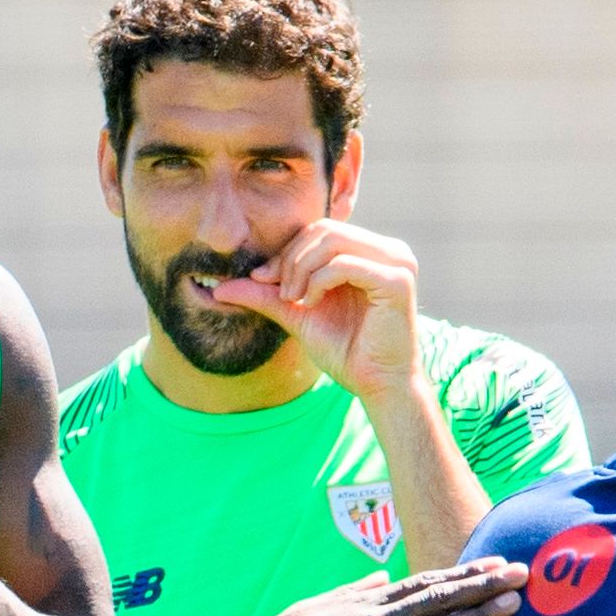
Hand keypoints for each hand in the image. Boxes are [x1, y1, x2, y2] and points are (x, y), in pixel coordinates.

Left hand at [209, 221, 422, 406]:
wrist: (377, 385)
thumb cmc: (346, 351)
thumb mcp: (298, 315)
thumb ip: (266, 296)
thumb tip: (217, 289)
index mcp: (370, 252)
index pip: (319, 231)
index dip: (286, 251)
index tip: (262, 280)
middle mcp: (389, 250)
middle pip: (323, 230)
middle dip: (291, 259)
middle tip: (279, 293)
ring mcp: (398, 262)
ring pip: (332, 242)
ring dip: (301, 269)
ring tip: (294, 300)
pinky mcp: (398, 280)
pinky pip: (344, 264)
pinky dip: (319, 282)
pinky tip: (312, 304)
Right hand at [232, 557, 527, 615]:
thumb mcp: (318, 604)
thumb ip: (355, 591)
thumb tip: (380, 578)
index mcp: (368, 604)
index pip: (427, 582)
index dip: (465, 572)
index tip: (495, 562)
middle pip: (442, 598)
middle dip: (485, 584)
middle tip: (523, 573)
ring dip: (479, 615)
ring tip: (515, 604)